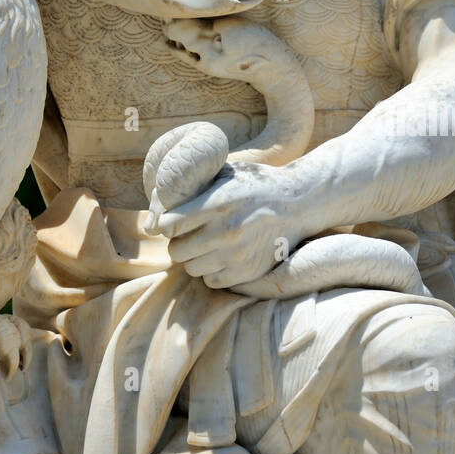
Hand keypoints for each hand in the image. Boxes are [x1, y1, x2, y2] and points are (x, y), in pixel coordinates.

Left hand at [155, 162, 301, 288]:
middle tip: (187, 234)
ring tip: (205, 244)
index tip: (172, 220)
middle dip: (177, 242)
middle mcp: (227, 231)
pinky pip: (211, 281)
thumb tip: (158, 203)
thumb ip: (194, 185)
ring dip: (193, 258)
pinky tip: (220, 255)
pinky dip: (211, 270)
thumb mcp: (225, 172)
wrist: (297, 204)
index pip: (170, 224)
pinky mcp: (247, 272)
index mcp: (218, 203)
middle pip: (176, 250)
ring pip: (191, 268)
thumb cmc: (254, 184)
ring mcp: (238, 255)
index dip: (165, 223)